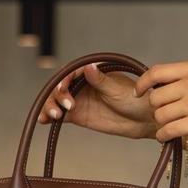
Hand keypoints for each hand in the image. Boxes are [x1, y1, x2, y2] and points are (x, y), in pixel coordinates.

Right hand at [37, 63, 155, 138]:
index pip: (72, 73)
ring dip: (51, 106)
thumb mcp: (117, 89)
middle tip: (65, 107)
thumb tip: (88, 67)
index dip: (65, 80)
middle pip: (61, 87)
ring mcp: (79, 100)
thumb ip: (100, 80)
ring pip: (58, 101)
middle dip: (57, 95)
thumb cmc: (134, 99)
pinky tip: (44, 120)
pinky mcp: (78, 115)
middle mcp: (82, 84)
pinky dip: (50, 117)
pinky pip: (61, 115)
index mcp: (92, 73)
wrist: (143, 119)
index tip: (64, 88)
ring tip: (53, 115)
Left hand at [135, 61, 187, 149]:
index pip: (157, 72)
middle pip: (155, 97)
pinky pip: (167, 130)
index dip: (142, 83)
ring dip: (162, 124)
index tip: (138, 93)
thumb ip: (182, 81)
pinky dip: (163, 136)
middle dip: (157, 110)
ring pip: (160, 115)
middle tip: (169, 117)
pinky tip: (168, 137)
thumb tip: (152, 87)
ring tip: (175, 126)